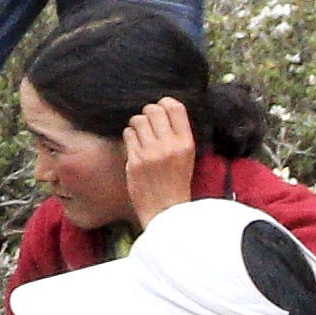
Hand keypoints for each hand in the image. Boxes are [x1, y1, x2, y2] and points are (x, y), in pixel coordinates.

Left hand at [121, 94, 198, 222]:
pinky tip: (134, 145)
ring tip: (140, 135)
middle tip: (148, 122)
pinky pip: (128, 134)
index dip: (165, 102)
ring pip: (138, 120)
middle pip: (153, 110)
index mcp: (186, 143)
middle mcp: (169, 145)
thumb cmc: (176, 183)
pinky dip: (130, 136)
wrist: (166, 211)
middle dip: (148, 112)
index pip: (175, 107)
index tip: (162, 108)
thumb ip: (177, 135)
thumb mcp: (187, 157)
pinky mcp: (135, 161)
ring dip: (137, 124)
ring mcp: (150, 153)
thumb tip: (163, 110)